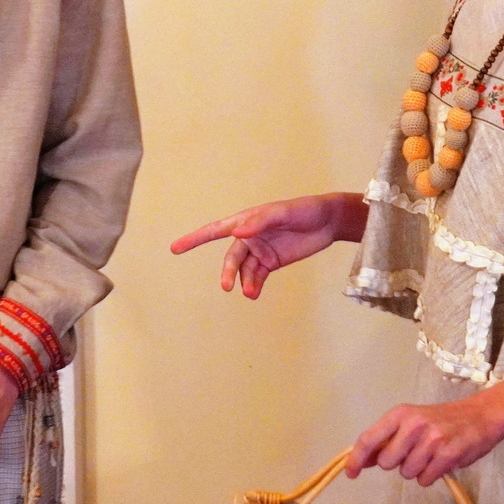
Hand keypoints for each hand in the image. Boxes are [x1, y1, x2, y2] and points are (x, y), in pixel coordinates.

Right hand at [169, 192, 365, 298]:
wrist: (328, 221)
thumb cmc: (304, 210)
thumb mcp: (282, 213)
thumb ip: (259, 222)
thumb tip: (237, 233)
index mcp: (246, 221)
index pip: (215, 230)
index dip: (194, 239)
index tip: (175, 248)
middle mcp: (250, 236)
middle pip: (232, 258)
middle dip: (228, 272)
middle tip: (228, 287)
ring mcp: (261, 250)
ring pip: (244, 270)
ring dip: (244, 282)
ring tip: (250, 293)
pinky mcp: (273, 262)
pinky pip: (257, 276)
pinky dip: (254, 286)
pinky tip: (253, 294)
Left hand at [345, 398, 503, 486]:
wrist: (480, 415)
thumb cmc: (442, 419)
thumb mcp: (411, 421)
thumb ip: (388, 439)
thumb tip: (362, 459)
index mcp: (400, 414)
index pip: (369, 438)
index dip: (356, 459)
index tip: (351, 473)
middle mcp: (413, 424)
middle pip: (386, 462)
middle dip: (396, 464)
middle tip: (413, 453)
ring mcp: (431, 440)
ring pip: (407, 473)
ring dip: (416, 470)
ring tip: (430, 455)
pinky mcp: (447, 455)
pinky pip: (425, 479)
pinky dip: (430, 476)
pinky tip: (441, 461)